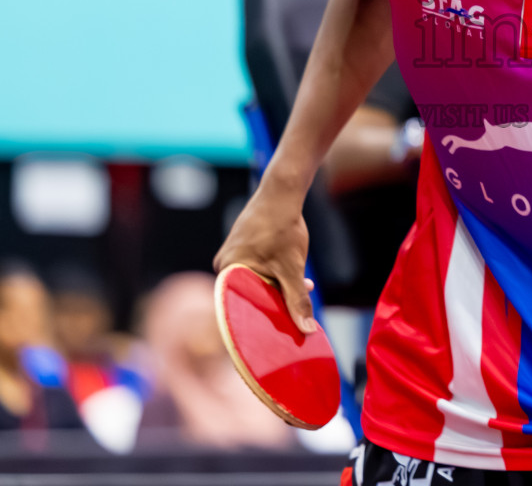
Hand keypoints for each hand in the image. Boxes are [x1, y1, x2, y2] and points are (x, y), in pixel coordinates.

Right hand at [212, 176, 316, 332]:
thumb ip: (297, 299)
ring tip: (304, 287)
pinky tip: (297, 275)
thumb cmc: (282, 228)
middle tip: (294, 317)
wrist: (282, 192)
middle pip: (249, 295)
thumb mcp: (292, 268)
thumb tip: (306, 329)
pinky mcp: (244, 246)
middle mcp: (225, 265)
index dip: (255, 324)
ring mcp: (233, 254)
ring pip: (257, 282)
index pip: (237, 309)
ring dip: (279, 288)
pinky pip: (258, 269)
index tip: (271, 339)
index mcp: (227, 272)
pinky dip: (276, 275)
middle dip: (274, 304)